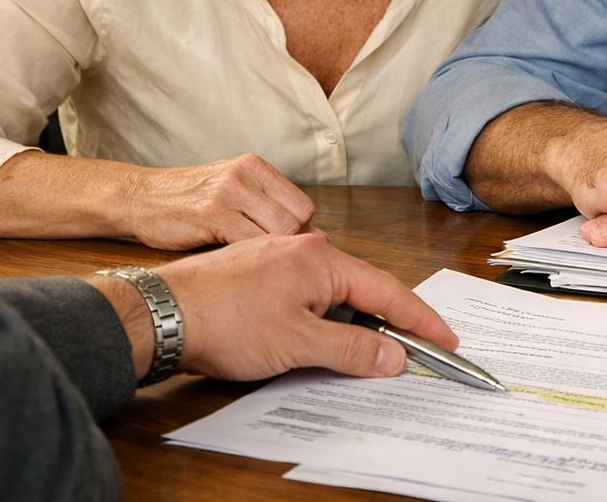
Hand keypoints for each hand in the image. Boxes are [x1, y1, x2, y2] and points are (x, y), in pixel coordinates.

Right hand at [122, 154, 314, 249]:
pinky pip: (250, 243)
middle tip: (271, 261)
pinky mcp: (212, 214)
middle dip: (290, 246)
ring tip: (255, 264)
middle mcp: (245, 175)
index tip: (286, 248)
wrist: (140, 197)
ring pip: (278, 233)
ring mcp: (229, 193)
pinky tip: (236, 263)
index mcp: (255, 166)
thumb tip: (312, 234)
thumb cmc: (189, 200)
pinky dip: (249, 260)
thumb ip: (265, 204)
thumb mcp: (231, 187)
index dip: (300, 231)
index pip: (303, 204)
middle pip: (297, 220)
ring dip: (270, 255)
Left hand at [157, 233, 458, 380]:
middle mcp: (305, 249)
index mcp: (322, 259)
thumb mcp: (298, 344)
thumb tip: (394, 355)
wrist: (160, 313)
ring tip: (364, 356)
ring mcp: (280, 259)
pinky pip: (307, 297)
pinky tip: (318, 342)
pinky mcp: (259, 273)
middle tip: (413, 355)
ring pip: (332, 295)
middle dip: (388, 324)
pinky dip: (323, 321)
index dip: (419, 319)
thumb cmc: (224, 320)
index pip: (387, 291)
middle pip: (362, 290)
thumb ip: (352, 350)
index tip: (445, 341)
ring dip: (350, 326)